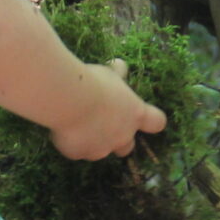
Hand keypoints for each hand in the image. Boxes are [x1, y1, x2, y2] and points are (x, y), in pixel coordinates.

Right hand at [48, 59, 167, 160]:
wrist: (69, 99)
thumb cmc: (93, 82)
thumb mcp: (108, 73)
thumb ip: (116, 74)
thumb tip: (120, 66)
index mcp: (135, 114)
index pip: (157, 122)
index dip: (151, 120)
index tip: (142, 117)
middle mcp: (123, 136)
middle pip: (127, 147)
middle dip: (118, 140)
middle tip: (102, 125)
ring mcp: (101, 148)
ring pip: (99, 151)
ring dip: (92, 142)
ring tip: (76, 123)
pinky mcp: (79, 153)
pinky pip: (77, 151)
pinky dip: (71, 143)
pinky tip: (62, 128)